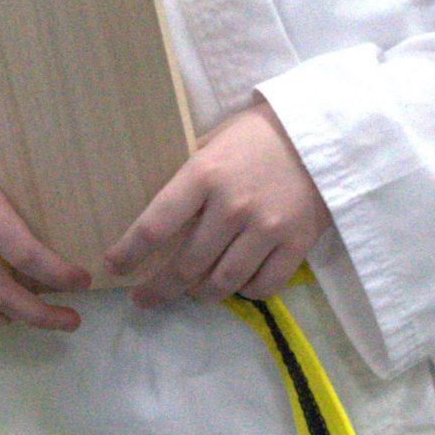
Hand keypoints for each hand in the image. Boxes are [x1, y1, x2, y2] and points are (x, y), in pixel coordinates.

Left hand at [105, 102, 330, 308]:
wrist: (321, 135)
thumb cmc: (257, 137)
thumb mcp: (211, 143)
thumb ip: (187, 177)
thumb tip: (153, 209)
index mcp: (204, 174)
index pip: (156, 224)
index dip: (129, 252)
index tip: (113, 267)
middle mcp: (232, 206)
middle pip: (185, 265)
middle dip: (158, 289)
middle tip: (143, 298)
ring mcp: (266, 229)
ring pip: (222, 282)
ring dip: (200, 294)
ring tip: (190, 292)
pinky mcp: (296, 245)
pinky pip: (262, 286)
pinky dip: (244, 293)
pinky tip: (236, 285)